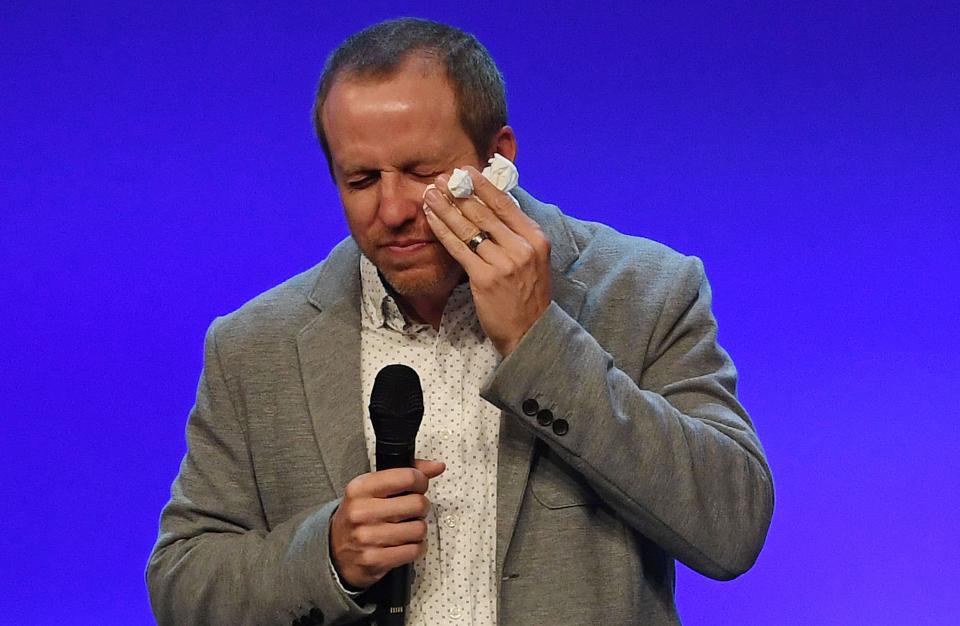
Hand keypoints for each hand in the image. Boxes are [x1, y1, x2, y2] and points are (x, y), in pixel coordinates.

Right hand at [330, 459, 444, 589]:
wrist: (335, 550)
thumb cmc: (359, 516)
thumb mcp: (373, 488)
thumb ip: (405, 473)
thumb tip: (437, 466)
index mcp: (361, 488)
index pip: (407, 477)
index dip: (421, 481)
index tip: (419, 486)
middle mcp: (362, 511)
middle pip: (418, 504)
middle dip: (421, 507)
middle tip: (413, 510)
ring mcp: (367, 537)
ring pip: (419, 529)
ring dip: (419, 529)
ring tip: (407, 527)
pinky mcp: (374, 559)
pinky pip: (413, 550)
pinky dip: (416, 547)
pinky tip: (406, 543)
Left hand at [423, 166, 551, 355]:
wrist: (530, 331)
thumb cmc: (527, 295)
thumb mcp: (532, 259)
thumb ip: (515, 235)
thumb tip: (490, 207)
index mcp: (535, 239)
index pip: (505, 204)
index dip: (483, 185)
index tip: (467, 170)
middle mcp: (521, 247)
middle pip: (484, 212)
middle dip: (459, 192)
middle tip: (441, 178)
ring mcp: (503, 263)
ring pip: (469, 227)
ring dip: (446, 207)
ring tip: (430, 192)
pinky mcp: (485, 278)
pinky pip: (458, 247)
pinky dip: (442, 230)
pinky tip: (431, 217)